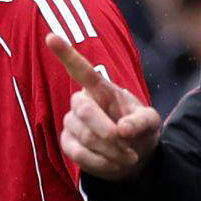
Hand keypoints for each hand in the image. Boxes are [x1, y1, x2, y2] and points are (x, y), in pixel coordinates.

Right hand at [46, 34, 160, 180]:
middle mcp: (81, 102)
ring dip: (112, 152)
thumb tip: (122, 129)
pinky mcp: (67, 143)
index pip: (81, 70)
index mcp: (101, 89)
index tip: (50, 36)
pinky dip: (102, 163)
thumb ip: (141, 122)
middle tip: (131, 151)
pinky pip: (79, 154)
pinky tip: (114, 164)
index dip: (66, 54)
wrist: (131, 156)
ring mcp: (71, 122)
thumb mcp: (150, 122)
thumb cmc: (139, 130)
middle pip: (84, 111)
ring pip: (85, 137)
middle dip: (109, 133)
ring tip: (129, 158)